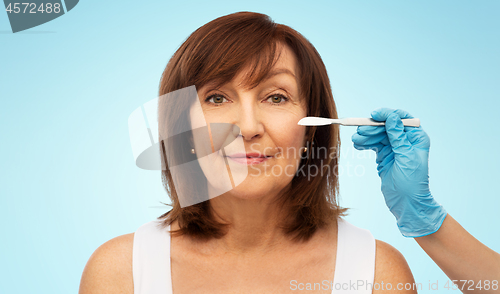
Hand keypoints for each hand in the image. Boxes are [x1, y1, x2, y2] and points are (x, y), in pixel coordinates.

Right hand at [351, 108, 446, 236]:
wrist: (407, 203)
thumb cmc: (412, 183)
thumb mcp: (406, 157)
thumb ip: (398, 137)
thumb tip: (392, 117)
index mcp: (416, 138)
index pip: (401, 119)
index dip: (388, 114)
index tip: (374, 115)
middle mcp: (406, 141)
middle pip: (386, 126)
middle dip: (372, 128)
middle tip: (359, 132)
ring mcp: (394, 148)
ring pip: (378, 135)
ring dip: (366, 136)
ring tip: (356, 140)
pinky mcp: (385, 155)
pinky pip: (373, 144)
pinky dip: (365, 144)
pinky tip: (358, 145)